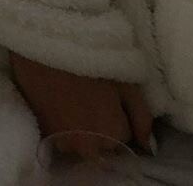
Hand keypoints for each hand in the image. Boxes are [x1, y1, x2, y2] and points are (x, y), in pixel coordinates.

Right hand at [9, 50, 152, 158]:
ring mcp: (64, 144)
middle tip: (91, 98)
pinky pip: (61, 142)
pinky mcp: (44, 136)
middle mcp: (90, 147)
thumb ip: (142, 119)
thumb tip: (148, 148)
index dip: (118, 118)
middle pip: (102, 146)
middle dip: (101, 130)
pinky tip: (59, 106)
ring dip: (81, 132)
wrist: (44, 44)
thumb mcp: (126, 82)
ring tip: (74, 102)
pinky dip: (62, 130)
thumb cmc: (90, 57)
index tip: (108, 98)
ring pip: (81, 145)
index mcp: (114, 134)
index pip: (124, 138)